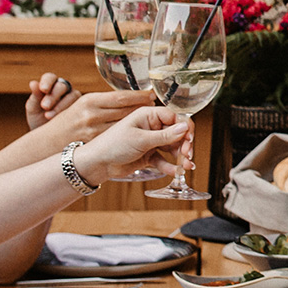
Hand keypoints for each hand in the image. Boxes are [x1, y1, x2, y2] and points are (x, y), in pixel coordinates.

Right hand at [19, 89, 154, 153]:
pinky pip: (118, 140)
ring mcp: (95, 131)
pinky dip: (132, 138)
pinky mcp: (98, 144)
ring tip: (153, 121)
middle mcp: (93, 115)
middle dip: (143, 108)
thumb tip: (127, 97)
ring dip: (140, 124)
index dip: (138, 96)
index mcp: (91, 101)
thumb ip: (103, 102)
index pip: (121, 97)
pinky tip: (142, 136)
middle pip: (126, 111)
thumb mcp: (84, 105)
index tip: (150, 95)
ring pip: (124, 126)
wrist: (50, 142)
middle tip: (156, 106)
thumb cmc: (68, 121)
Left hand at [25, 73, 78, 129]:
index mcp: (50, 84)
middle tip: (44, 106)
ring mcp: (75, 98)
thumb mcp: (33, 109)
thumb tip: (33, 83)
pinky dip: (72, 112)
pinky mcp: (83, 108)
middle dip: (52, 96)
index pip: (50, 77)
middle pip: (61, 86)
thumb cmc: (38, 120)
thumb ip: (34, 96)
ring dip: (61, 106)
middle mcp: (64, 89)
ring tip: (49, 117)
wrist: (47, 137)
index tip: (43, 89)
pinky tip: (63, 121)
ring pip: (73, 96)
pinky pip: (81, 107)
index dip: (47, 82)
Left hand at [73, 106, 191, 181]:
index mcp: (147, 115)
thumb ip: (165, 136)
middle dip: (184, 144)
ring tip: (186, 166)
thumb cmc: (112, 144)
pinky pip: (163, 160)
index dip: (184, 127)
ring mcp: (150, 141)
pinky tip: (175, 171)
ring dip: (180, 157)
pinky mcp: (148, 155)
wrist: (98, 163)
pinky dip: (170, 166)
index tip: (189, 139)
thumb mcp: (141, 139)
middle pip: (176, 133)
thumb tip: (185, 128)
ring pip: (171, 147)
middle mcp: (151, 127)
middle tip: (187, 154)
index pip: (174, 117)